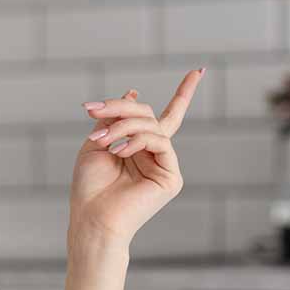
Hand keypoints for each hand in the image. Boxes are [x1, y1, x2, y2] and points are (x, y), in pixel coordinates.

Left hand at [70, 69, 204, 245]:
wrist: (91, 219)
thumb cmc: (89, 187)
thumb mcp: (96, 143)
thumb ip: (114, 119)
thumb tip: (133, 93)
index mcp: (139, 148)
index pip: (161, 117)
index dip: (183, 94)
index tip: (199, 71)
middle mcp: (155, 155)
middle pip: (149, 115)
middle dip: (119, 109)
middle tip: (93, 111)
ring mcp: (165, 165)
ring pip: (152, 126)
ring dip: (122, 127)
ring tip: (102, 141)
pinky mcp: (171, 177)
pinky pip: (160, 142)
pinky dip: (138, 140)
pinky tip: (120, 151)